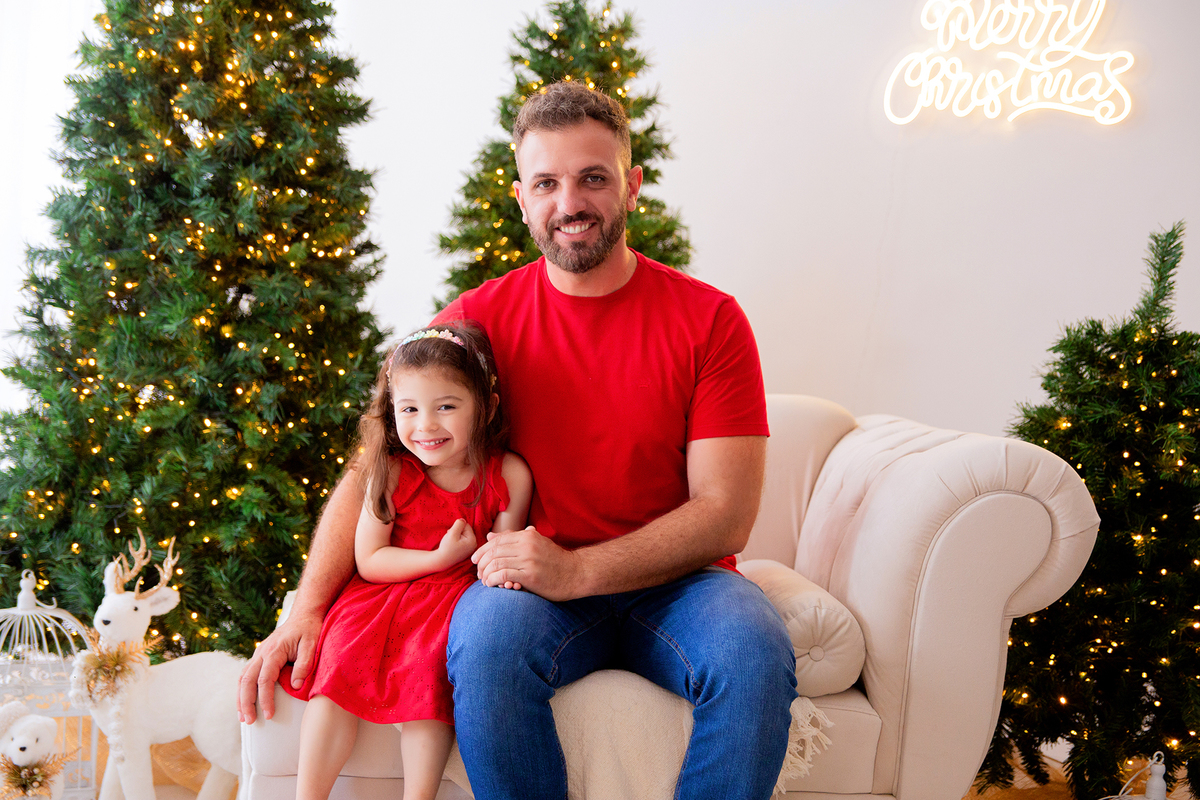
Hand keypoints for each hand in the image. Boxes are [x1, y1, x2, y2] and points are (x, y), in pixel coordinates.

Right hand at [237, 608, 322, 722]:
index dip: (265, 699)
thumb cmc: (309, 630)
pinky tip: (244, 702)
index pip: (265, 680)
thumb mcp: (312, 644)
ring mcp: (258, 654)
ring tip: (243, 717)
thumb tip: (295, 686)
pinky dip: (243, 689)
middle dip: (246, 702)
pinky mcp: (259, 656)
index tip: (270, 715)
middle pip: (247, 680)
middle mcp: (262, 653)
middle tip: (250, 721)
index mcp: (274, 651)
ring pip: (243, 678)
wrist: (304, 616)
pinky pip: (246, 674)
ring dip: (241, 698)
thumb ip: (304, 664)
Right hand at [437, 518, 476, 566]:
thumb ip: (459, 524)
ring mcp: (471, 548)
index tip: (452, 534)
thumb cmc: (446, 547)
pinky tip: (453, 545)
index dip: (457, 527)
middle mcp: (474, 544)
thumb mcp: (452, 533)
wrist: (441, 560)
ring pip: (464, 534)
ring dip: (456, 535)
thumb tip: (463, 519)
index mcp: (473, 540)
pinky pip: (463, 540)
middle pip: (466, 530)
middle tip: (451, 538)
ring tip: (451, 542)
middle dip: (457, 531)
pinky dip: (457, 540)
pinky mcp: (467, 550)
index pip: (466, 525)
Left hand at [471, 526, 581, 600]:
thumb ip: (513, 539)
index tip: (475, 560)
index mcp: (527, 536)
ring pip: (496, 563)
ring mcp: (528, 560)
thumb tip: (490, 536)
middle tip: (477, 573)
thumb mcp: (536, 544)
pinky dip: (493, 580)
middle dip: (481, 563)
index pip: (496, 540)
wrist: (576, 573)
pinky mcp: (530, 575)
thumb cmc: (555, 560)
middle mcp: (527, 545)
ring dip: (485, 573)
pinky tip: (491, 585)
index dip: (482, 550)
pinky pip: (503, 575)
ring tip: (484, 581)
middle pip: (493, 552)